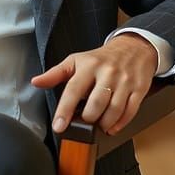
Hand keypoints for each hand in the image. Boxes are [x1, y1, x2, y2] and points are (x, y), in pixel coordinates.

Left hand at [31, 34, 158, 134]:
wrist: (132, 48)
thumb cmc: (100, 58)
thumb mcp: (75, 61)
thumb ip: (55, 74)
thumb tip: (36, 82)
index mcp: (88, 65)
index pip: (73, 90)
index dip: (65, 110)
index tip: (59, 126)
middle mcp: (107, 72)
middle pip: (96, 104)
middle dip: (88, 119)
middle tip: (84, 121)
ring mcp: (124, 81)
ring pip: (114, 110)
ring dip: (104, 123)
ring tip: (98, 124)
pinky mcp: (138, 89)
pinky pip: (130, 111)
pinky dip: (120, 124)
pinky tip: (113, 126)